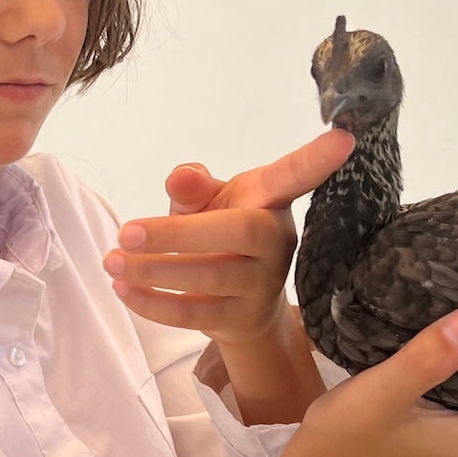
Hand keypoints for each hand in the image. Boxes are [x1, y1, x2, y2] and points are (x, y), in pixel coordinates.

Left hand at [103, 128, 355, 346]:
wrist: (238, 306)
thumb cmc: (220, 236)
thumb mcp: (208, 204)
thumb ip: (193, 188)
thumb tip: (182, 176)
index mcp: (270, 201)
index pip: (296, 175)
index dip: (317, 158)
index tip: (344, 138)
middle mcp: (275, 241)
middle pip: (238, 233)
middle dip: (177, 234)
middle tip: (125, 231)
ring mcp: (263, 284)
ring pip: (211, 277)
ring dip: (155, 271)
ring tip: (113, 261)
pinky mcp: (243, 318)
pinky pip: (196, 314)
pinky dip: (153, 304)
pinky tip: (123, 289)